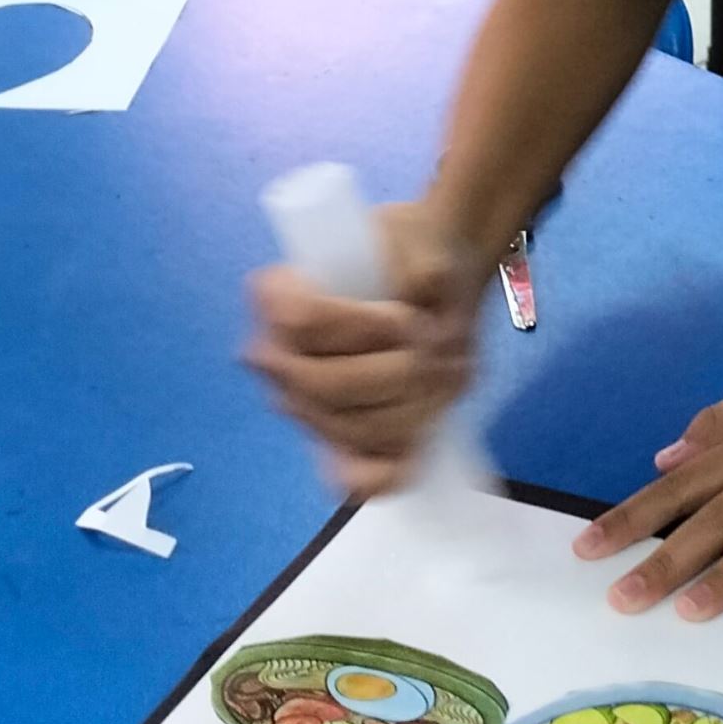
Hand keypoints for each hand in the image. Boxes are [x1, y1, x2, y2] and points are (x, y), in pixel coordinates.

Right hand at [242, 201, 493, 496]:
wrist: (437, 280)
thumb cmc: (419, 256)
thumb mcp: (428, 246)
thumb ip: (426, 276)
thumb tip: (429, 316)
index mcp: (279, 294)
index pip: (301, 322)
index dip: (362, 327)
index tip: (407, 314)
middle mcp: (275, 355)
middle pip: (327, 385)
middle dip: (399, 371)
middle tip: (440, 345)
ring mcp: (304, 404)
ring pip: (349, 428)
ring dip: (413, 406)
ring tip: (447, 372)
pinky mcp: (337, 441)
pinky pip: (349, 477)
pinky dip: (384, 470)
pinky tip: (413, 451)